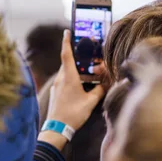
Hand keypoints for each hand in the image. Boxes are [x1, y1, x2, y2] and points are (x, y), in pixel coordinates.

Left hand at [40, 30, 105, 149]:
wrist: (56, 129)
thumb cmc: (73, 114)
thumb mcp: (91, 102)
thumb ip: (99, 90)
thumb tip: (105, 84)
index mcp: (68, 78)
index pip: (67, 55)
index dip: (67, 42)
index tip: (67, 31)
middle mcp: (61, 79)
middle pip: (69, 63)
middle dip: (79, 58)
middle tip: (89, 56)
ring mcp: (57, 86)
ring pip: (68, 72)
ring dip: (79, 71)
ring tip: (91, 74)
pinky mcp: (57, 93)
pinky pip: (66, 80)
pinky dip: (75, 78)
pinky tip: (83, 86)